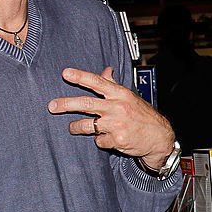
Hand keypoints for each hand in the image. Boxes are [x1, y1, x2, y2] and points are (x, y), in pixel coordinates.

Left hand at [48, 66, 175, 168]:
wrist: (159, 137)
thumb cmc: (142, 115)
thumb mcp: (129, 97)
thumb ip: (113, 85)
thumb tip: (105, 71)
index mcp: (120, 94)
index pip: (97, 82)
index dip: (80, 77)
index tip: (66, 73)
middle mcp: (117, 107)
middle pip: (86, 104)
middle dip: (66, 104)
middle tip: (52, 106)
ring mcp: (116, 124)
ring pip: (86, 125)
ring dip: (76, 127)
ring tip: (73, 127)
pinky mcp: (116, 140)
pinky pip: (98, 140)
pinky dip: (99, 140)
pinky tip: (106, 138)